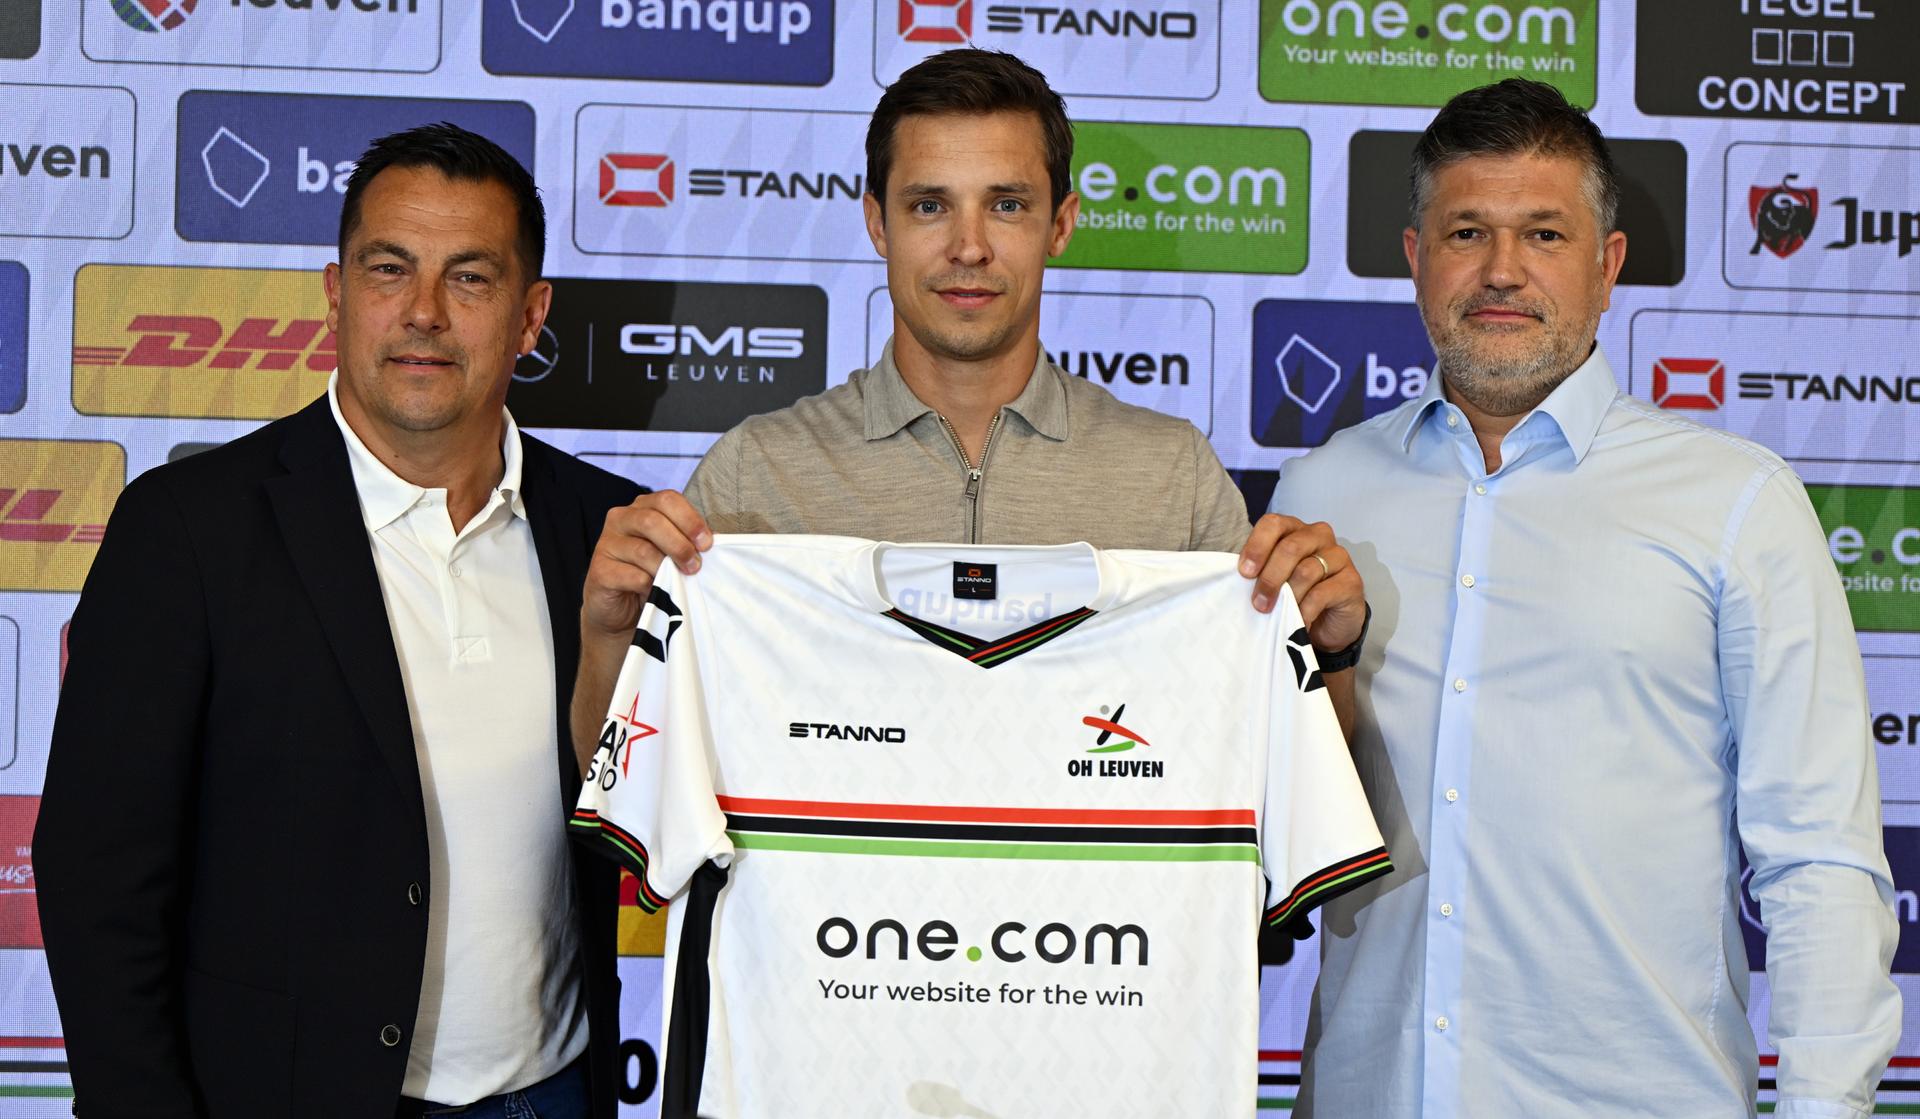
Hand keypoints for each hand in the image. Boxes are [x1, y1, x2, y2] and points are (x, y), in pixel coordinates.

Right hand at [582, 491, 711, 642]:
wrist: (622, 609)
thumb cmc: (651, 575)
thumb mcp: (671, 553)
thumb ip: (687, 541)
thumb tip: (710, 543)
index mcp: (642, 508)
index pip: (667, 500)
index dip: (690, 520)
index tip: (706, 543)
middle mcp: (621, 519)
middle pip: (652, 521)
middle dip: (680, 545)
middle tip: (695, 565)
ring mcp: (607, 544)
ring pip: (643, 550)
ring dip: (667, 568)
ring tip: (678, 581)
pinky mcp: (599, 570)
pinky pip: (633, 576)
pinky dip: (650, 585)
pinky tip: (654, 591)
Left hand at [1238, 513, 1366, 654]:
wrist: (1328, 623)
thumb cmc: (1296, 595)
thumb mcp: (1273, 580)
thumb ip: (1258, 572)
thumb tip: (1235, 579)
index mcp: (1294, 530)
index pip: (1273, 524)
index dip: (1257, 547)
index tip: (1244, 573)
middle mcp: (1318, 536)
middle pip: (1290, 548)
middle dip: (1269, 578)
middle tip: (1259, 604)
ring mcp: (1338, 556)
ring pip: (1305, 571)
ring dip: (1287, 597)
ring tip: (1277, 615)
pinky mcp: (1351, 580)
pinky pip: (1321, 593)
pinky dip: (1305, 611)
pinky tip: (1299, 623)